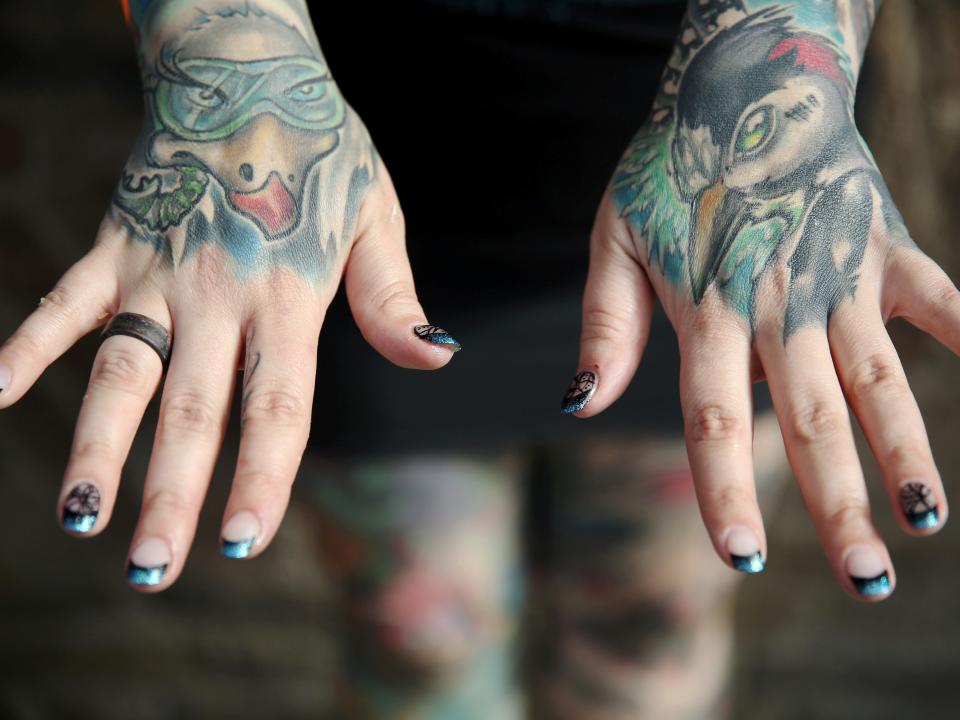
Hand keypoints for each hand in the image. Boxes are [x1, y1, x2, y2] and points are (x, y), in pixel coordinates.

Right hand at [0, 1, 458, 590]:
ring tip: (76, 520)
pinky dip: (24, 344)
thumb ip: (394, 298)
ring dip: (95, 445)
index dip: (263, 475)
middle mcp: (220, 293)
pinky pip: (62, 300)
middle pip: (196, 409)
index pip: (278, 404)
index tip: (243, 541)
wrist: (245, 70)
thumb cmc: (322, 154)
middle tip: (153, 572)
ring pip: (121, 369)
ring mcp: (158, 268)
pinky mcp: (112, 243)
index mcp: (292, 295)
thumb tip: (439, 358)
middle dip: (173, 494)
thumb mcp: (377, 218)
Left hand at [567, 1, 953, 599]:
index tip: (740, 558)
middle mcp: (778, 304)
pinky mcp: (886, 250)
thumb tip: (579, 407)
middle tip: (866, 585)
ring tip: (925, 521)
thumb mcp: (612, 239)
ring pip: (876, 380)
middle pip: (809, 421)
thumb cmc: (670, 171)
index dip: (726, 489)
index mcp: (708, 309)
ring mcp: (840, 278)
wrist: (747, 87)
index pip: (711, 418)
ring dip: (905, 452)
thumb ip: (603, 326)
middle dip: (837, 505)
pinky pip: (939, 299)